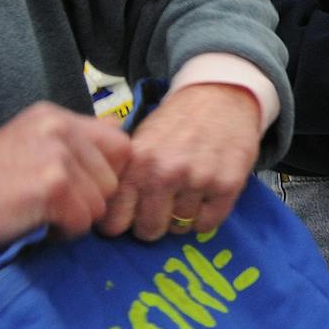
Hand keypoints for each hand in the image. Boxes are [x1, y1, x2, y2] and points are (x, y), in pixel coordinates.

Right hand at [0, 103, 132, 264]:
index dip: (105, 174)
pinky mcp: (52, 186)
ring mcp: (56, 154)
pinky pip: (83, 222)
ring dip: (74, 218)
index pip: (119, 143)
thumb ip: (73, 143)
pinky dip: (61, 233)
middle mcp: (57, 126)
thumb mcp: (26, 149)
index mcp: (52, 115)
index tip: (75, 188)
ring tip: (33, 212)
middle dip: (90, 199)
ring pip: (102, 202)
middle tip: (46, 204)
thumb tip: (121, 136)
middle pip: (115, 175)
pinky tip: (29, 223)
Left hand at [103, 83, 263, 239]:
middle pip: (149, 230)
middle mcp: (165, 173)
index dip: (121, 223)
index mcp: (137, 163)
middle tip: (160, 209)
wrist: (220, 98)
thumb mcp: (139, 140)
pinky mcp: (227, 184)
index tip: (129, 218)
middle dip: (152, 224)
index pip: (114, 221)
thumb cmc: (176, 123)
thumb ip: (122, 174)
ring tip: (185, 196)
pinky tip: (204, 198)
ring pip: (180, 228)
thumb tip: (101, 207)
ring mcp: (198, 179)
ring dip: (181, 218)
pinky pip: (207, 224)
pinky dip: (205, 217)